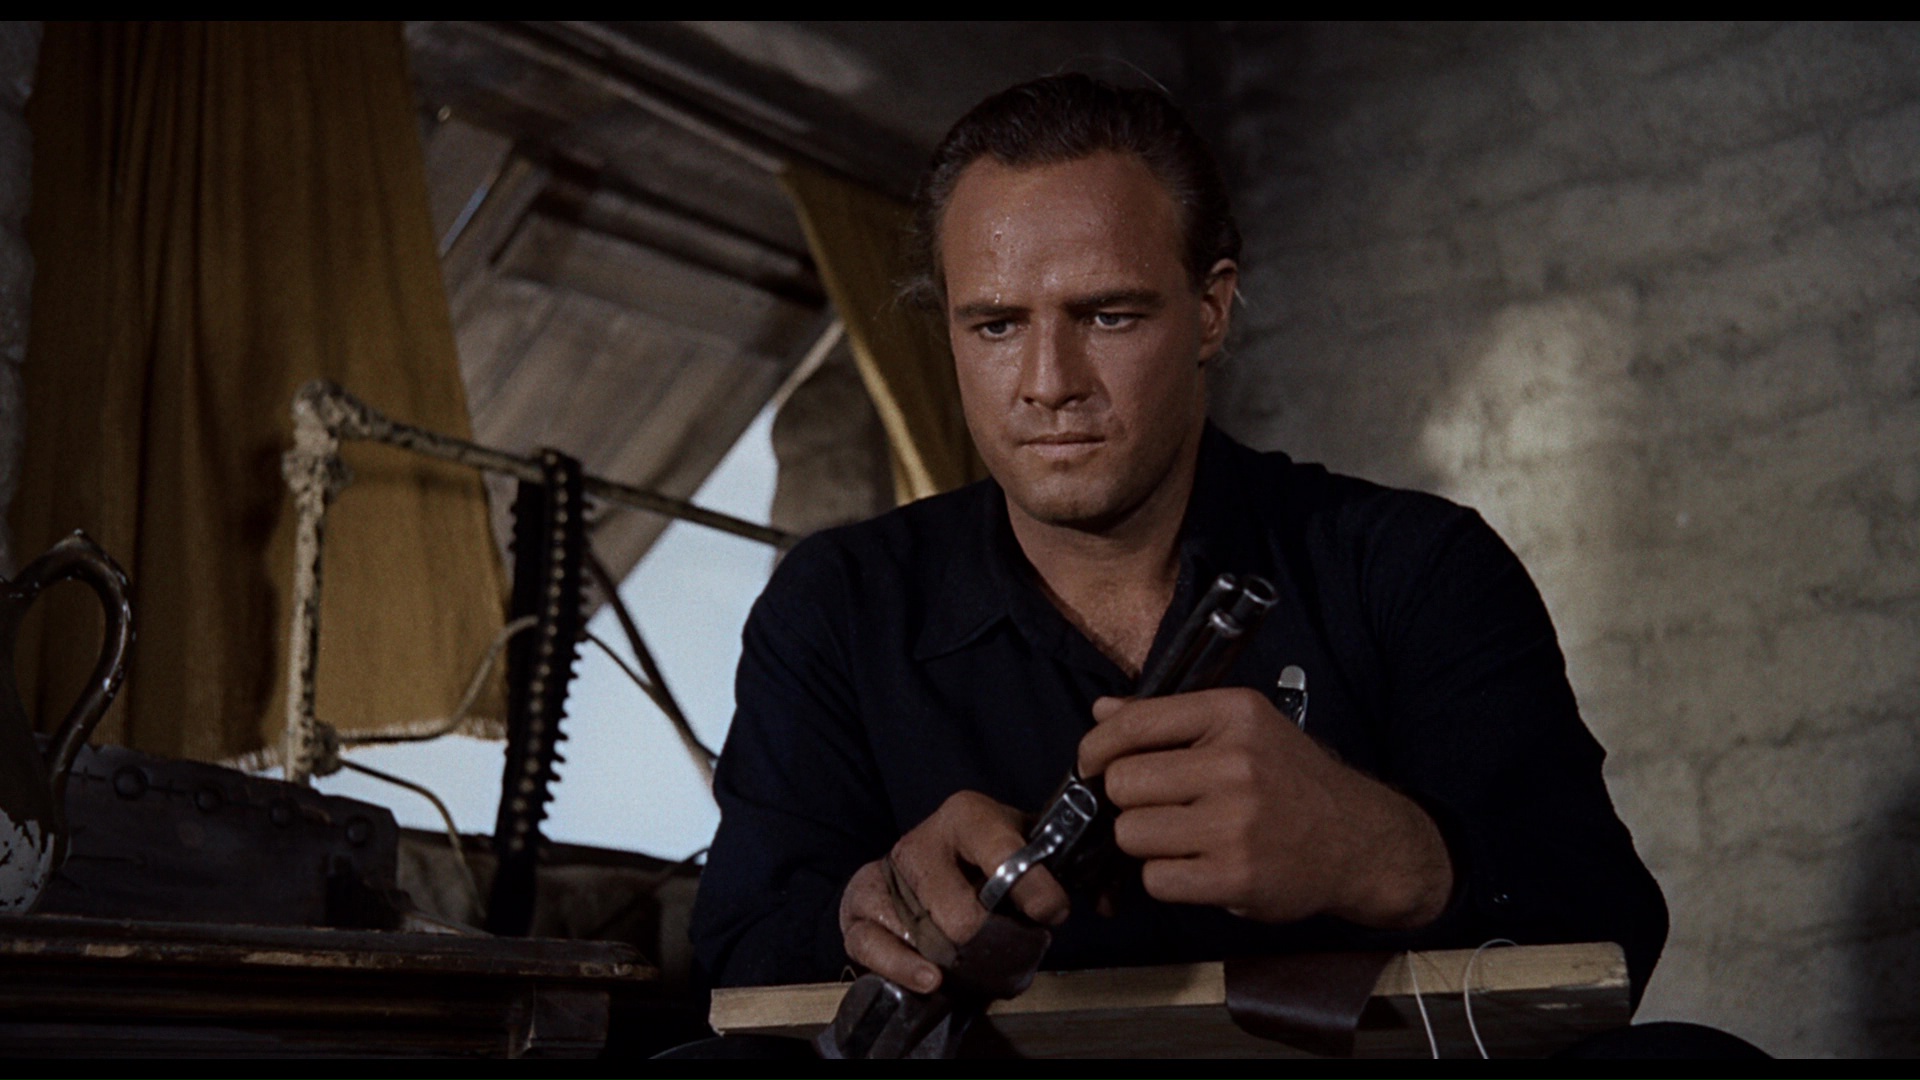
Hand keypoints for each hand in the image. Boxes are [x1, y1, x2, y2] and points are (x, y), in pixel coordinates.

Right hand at [838, 790, 1069, 992]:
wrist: (924, 863)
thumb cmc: (985, 861)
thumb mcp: (1028, 850)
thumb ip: (1075, 872)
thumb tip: (1107, 901)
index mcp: (969, 816)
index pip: (1004, 853)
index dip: (1035, 890)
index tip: (1052, 912)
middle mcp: (924, 839)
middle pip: (961, 912)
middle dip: (990, 940)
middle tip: (1005, 944)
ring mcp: (887, 872)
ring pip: (923, 933)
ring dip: (952, 959)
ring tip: (970, 961)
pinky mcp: (859, 905)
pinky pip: (873, 944)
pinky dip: (904, 968)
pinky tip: (929, 977)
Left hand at [1077, 688, 1452, 928]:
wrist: (1360, 841)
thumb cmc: (1291, 780)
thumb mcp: (1243, 729)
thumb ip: (1169, 719)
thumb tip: (1101, 710)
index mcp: (1233, 713)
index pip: (1134, 723)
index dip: (1096, 747)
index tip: (1091, 764)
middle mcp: (1235, 762)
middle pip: (1122, 783)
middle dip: (1128, 800)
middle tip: (1156, 807)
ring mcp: (1236, 822)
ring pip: (1132, 833)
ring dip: (1145, 842)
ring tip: (1181, 837)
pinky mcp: (1236, 876)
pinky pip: (1156, 878)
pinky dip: (1166, 877)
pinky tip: (1197, 866)